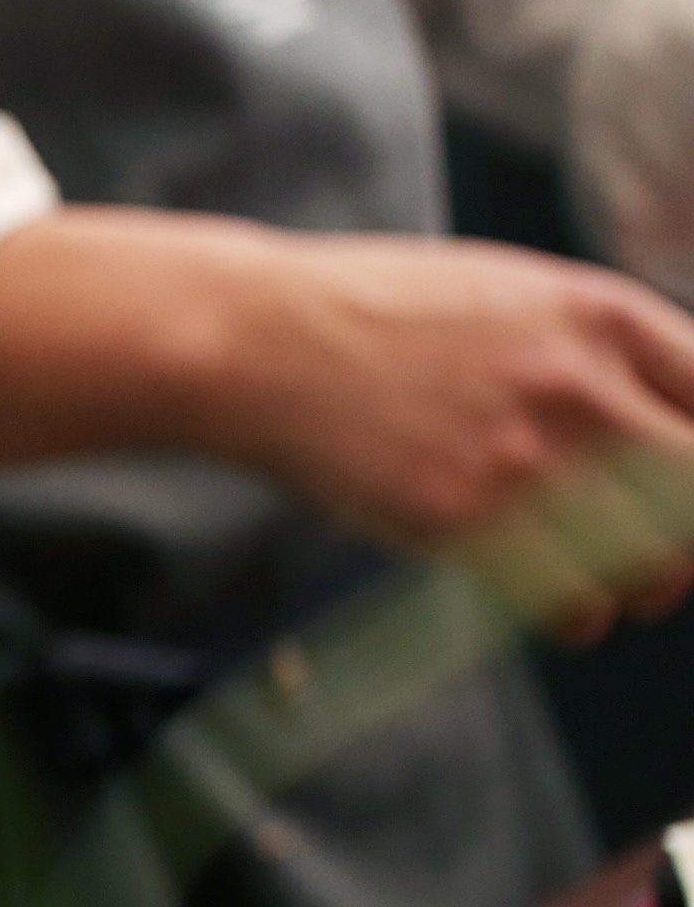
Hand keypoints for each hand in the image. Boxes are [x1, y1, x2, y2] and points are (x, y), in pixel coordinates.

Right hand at [213, 232, 693, 638]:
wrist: (256, 341)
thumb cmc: (373, 313)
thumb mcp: (510, 292)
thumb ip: (601, 346)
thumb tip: (672, 416)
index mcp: (600, 315)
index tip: (688, 489)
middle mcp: (580, 385)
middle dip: (691, 533)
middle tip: (672, 553)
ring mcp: (524, 457)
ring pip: (652, 556)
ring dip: (644, 581)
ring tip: (616, 583)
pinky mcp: (465, 520)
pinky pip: (574, 601)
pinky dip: (582, 615)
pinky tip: (561, 602)